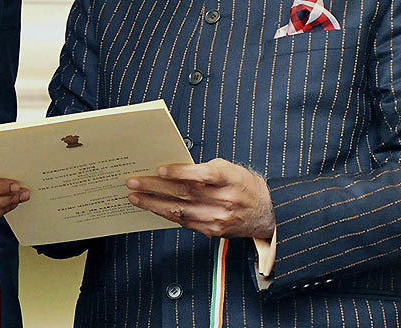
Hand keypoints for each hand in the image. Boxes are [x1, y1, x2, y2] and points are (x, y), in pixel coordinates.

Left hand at [126, 158, 274, 239]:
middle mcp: (224, 200)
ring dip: (154, 204)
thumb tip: (175, 169)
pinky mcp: (213, 231)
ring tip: (135, 197)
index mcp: (229, 179)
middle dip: (155, 187)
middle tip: (134, 182)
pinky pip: (184, 222)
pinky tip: (152, 208)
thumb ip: (205, 169)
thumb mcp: (230, 169)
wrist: (265, 213)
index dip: (181, 172)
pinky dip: (166, 214)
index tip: (161, 169)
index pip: (203, 175)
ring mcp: (217, 218)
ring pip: (180, 211)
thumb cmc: (245, 186)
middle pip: (185, 193)